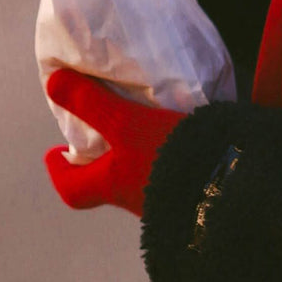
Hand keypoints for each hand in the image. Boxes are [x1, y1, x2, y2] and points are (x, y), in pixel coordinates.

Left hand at [43, 69, 184, 216]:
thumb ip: (92, 103)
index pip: (74, 191)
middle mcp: (136, 198)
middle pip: (108, 183)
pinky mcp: (196, 188)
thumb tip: (52, 83)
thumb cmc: (168, 158)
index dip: (60, 172)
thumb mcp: (126, 124)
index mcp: (113, 186)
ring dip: (136, 156)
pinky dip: (169, 154)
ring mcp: (167, 198)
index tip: (53, 154)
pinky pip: (172, 173)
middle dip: (102, 161)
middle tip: (101, 135)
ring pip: (140, 178)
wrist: (228, 187)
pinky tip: (182, 133)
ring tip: (143, 125)